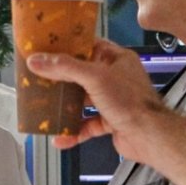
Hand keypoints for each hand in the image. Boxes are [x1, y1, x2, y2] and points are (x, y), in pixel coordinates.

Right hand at [26, 38, 165, 157]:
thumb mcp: (95, 77)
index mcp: (117, 59)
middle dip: (61, 78)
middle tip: (38, 77)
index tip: (47, 48)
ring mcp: (113, 100)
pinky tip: (59, 138)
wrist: (149, 136)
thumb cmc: (128, 100)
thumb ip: (65, 67)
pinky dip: (74, 131)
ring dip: (66, 106)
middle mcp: (116, 77)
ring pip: (83, 100)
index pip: (89, 46)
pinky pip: (88, 124)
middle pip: (82, 74)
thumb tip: (35, 60)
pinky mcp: (111, 121)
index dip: (69, 46)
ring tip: (44, 107)